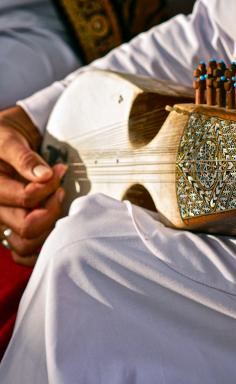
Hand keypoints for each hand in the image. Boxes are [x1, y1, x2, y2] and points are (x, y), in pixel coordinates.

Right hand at [0, 106, 65, 266]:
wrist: (4, 141)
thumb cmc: (3, 137)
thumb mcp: (9, 138)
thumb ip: (24, 157)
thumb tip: (44, 175)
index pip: (25, 198)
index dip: (48, 186)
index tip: (58, 170)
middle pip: (27, 227)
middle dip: (51, 209)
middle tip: (60, 190)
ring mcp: (5, 221)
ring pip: (27, 245)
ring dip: (49, 228)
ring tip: (56, 206)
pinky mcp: (15, 227)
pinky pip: (25, 252)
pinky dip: (42, 246)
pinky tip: (54, 228)